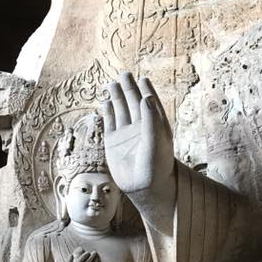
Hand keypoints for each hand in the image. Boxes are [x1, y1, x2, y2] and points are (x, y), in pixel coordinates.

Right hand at [100, 73, 174, 203]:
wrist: (145, 187)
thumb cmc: (156, 165)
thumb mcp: (156, 141)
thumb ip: (151, 119)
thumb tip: (146, 97)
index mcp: (155, 124)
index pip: (150, 102)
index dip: (147, 90)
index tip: (143, 79)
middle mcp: (141, 127)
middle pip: (133, 102)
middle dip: (129, 88)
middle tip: (124, 74)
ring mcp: (126, 134)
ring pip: (120, 110)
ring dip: (117, 97)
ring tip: (112, 83)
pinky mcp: (113, 142)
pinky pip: (109, 123)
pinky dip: (107, 112)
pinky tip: (105, 101)